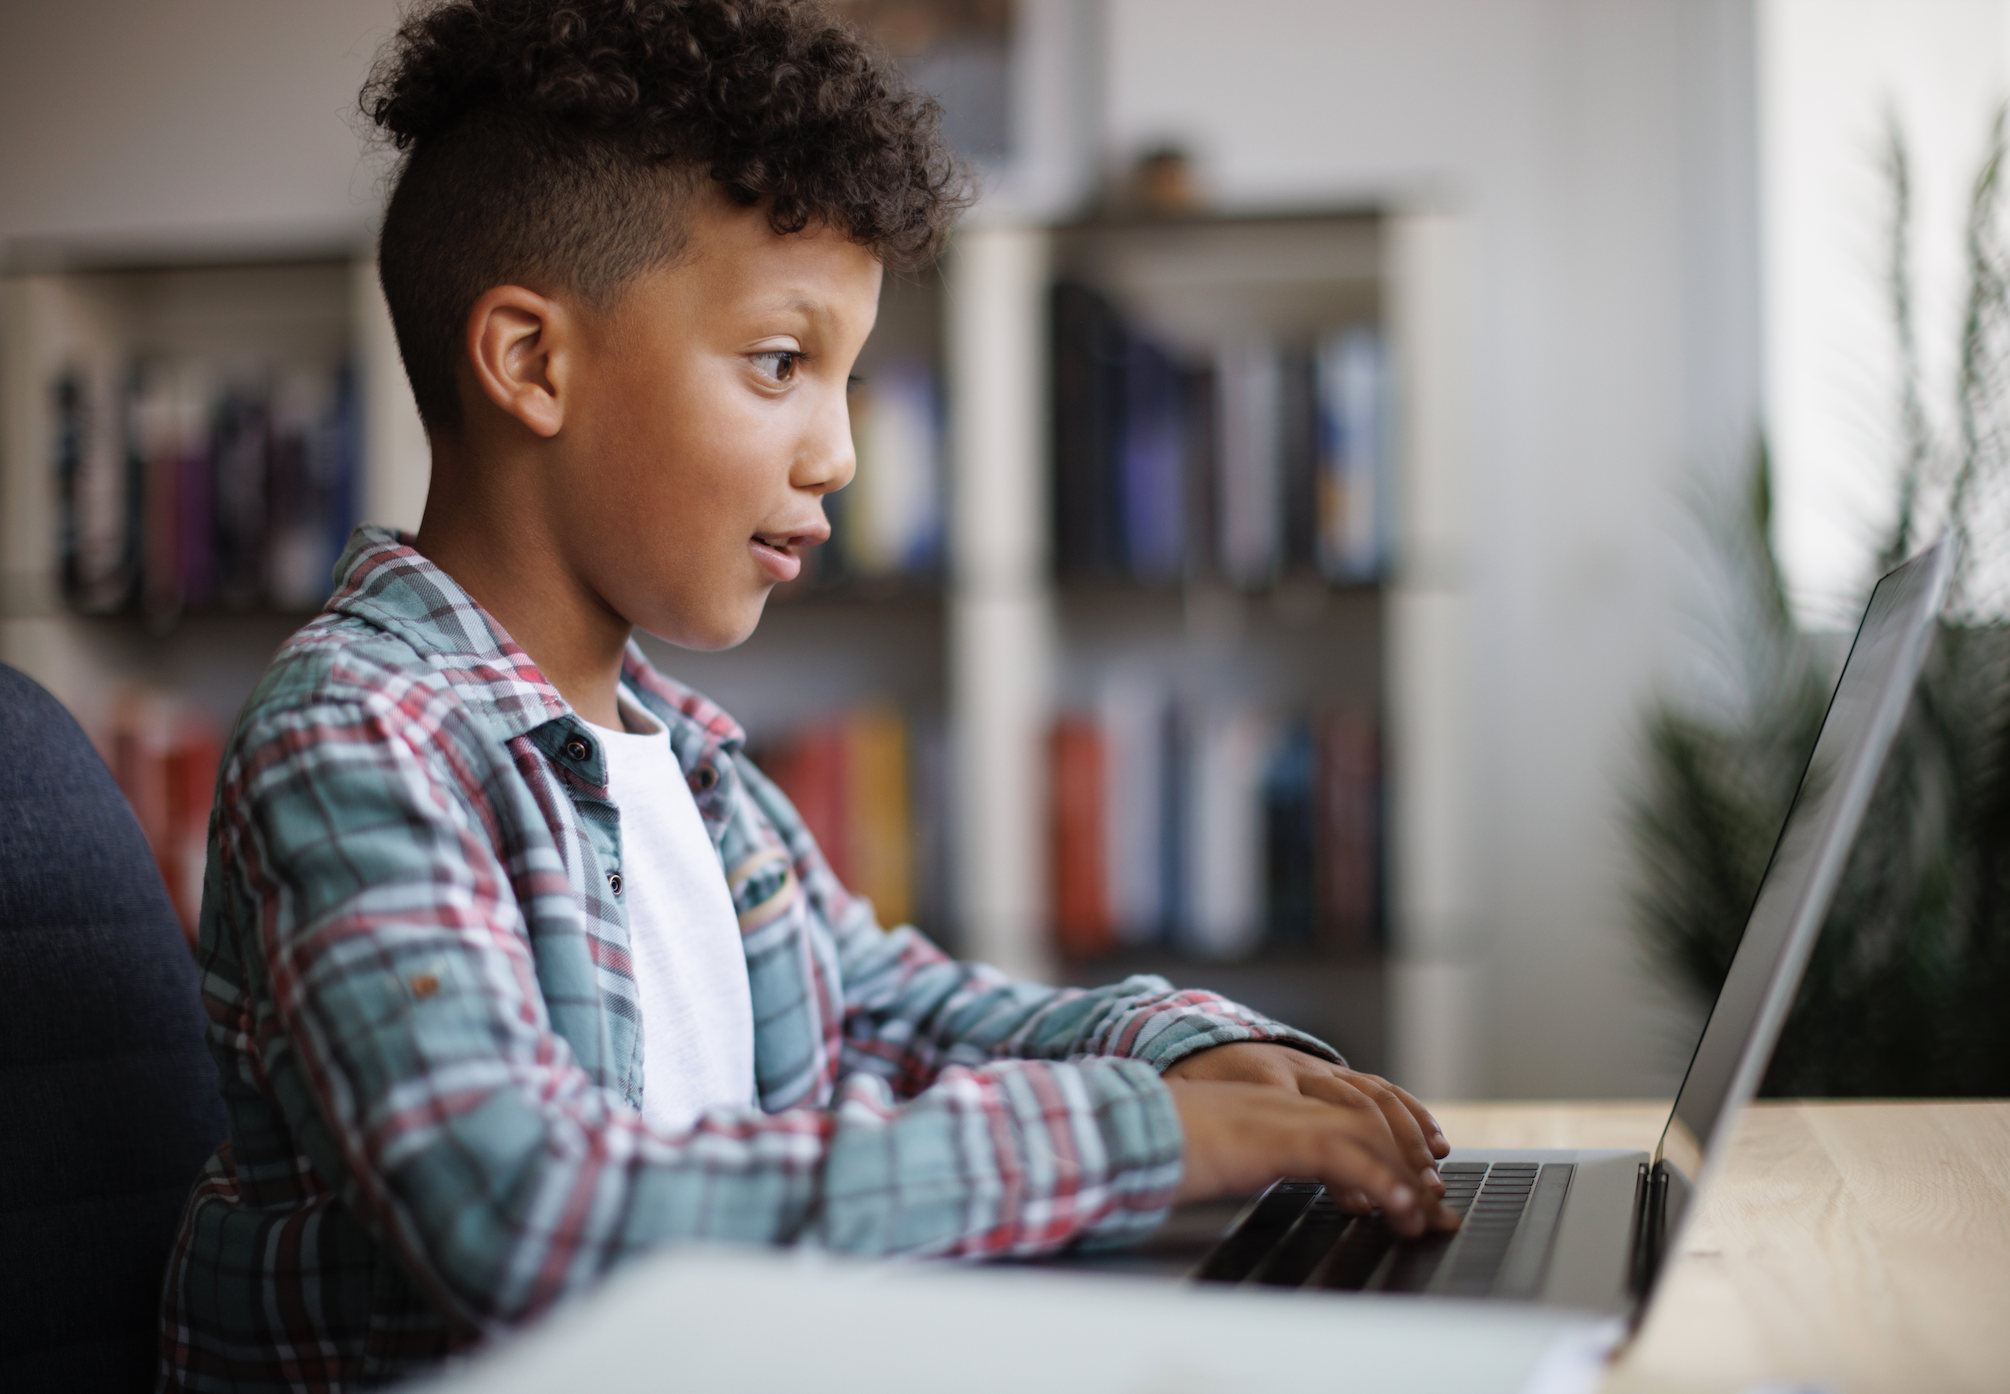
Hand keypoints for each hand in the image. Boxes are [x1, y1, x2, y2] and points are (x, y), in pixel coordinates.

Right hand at [1165, 1079, 1458, 1236]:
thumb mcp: (1218, 1140)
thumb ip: (1248, 1147)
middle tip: (1432, 1199)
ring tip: (1422, 1214)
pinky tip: (1396, 1208)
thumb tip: (1258, 1168)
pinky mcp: (1275, 1133)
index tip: (1413, 1172)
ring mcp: (1281, 1108)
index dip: (1389, 1131)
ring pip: (1366, 1131)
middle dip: (1409, 1156)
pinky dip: (1379, 1182)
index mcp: (1272, 1091)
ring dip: (1403, 1174)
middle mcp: (1283, 1091)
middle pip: (1369, 1112)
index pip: (1348, 1100)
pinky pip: (1344, 1155)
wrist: (1123, 1125)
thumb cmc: (1157, 1138)